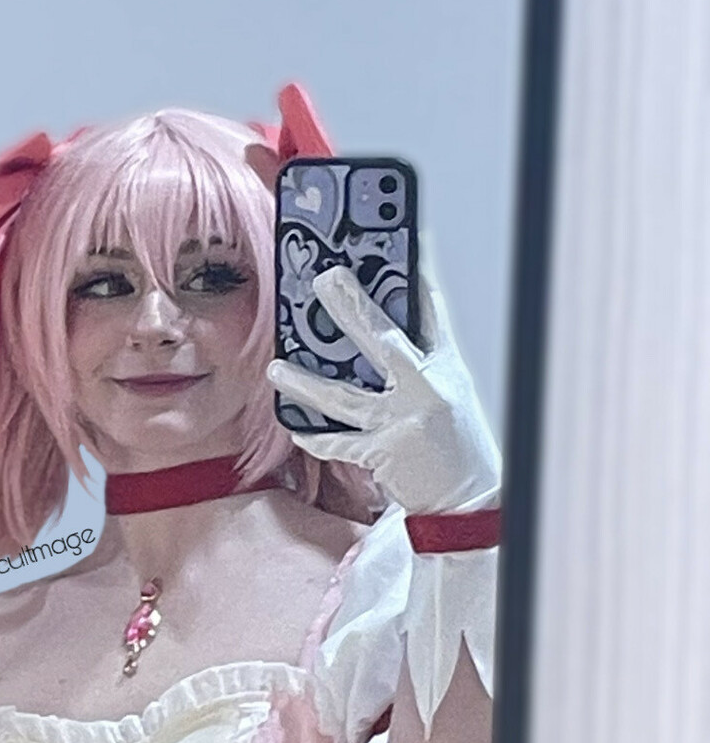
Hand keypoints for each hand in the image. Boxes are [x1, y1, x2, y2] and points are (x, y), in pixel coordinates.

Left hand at [267, 262, 500, 514]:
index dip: (416, 271)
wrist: (466, 502)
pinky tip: (295, 426)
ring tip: (276, 367)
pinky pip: (338, 442)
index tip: (399, 241)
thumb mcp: (451, 391)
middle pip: (382, 338)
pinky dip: (315, 436)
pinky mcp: (382, 454)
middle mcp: (426, 389)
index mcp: (447, 366)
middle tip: (324, 279)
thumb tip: (377, 330)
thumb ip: (420, 360)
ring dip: (305, 382)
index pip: (431, 309)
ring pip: (344, 396)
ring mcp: (401, 422)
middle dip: (350, 306)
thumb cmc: (457, 444)